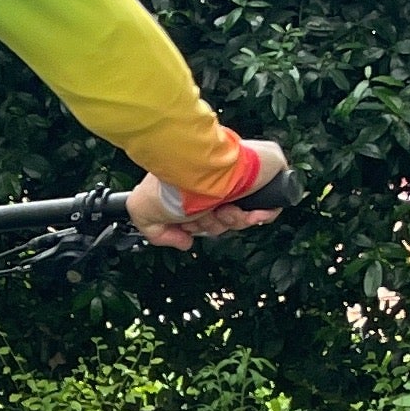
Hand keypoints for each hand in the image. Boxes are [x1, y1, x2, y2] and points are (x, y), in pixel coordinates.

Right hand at [128, 137, 290, 250]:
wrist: (195, 167)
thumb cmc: (169, 182)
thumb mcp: (142, 212)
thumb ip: (157, 235)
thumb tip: (185, 243)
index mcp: (193, 189)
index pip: (202, 219)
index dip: (196, 228)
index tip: (188, 227)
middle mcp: (216, 185)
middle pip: (222, 221)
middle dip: (212, 226)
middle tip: (204, 215)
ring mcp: (239, 181)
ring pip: (242, 217)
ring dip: (230, 221)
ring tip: (222, 209)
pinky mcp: (263, 177)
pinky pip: (267, 208)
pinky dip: (256, 216)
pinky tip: (243, 211)